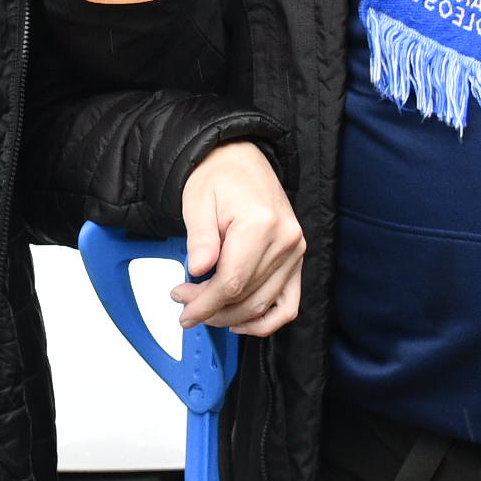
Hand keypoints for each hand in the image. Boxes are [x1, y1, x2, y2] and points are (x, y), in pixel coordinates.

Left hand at [174, 141, 303, 335]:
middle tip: (185, 305)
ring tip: (206, 311)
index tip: (184, 310)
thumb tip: (199, 270)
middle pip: (247, 297)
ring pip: (265, 305)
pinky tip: (239, 320)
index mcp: (261, 224)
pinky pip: (288, 303)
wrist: (240, 160)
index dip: (204, 303)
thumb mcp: (198, 201)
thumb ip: (200, 238)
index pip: (232, 282)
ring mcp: (295, 251)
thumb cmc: (219, 177)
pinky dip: (265, 321)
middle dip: (212, 310)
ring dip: (232, 317)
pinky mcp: (296, 259)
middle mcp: (285, 240)